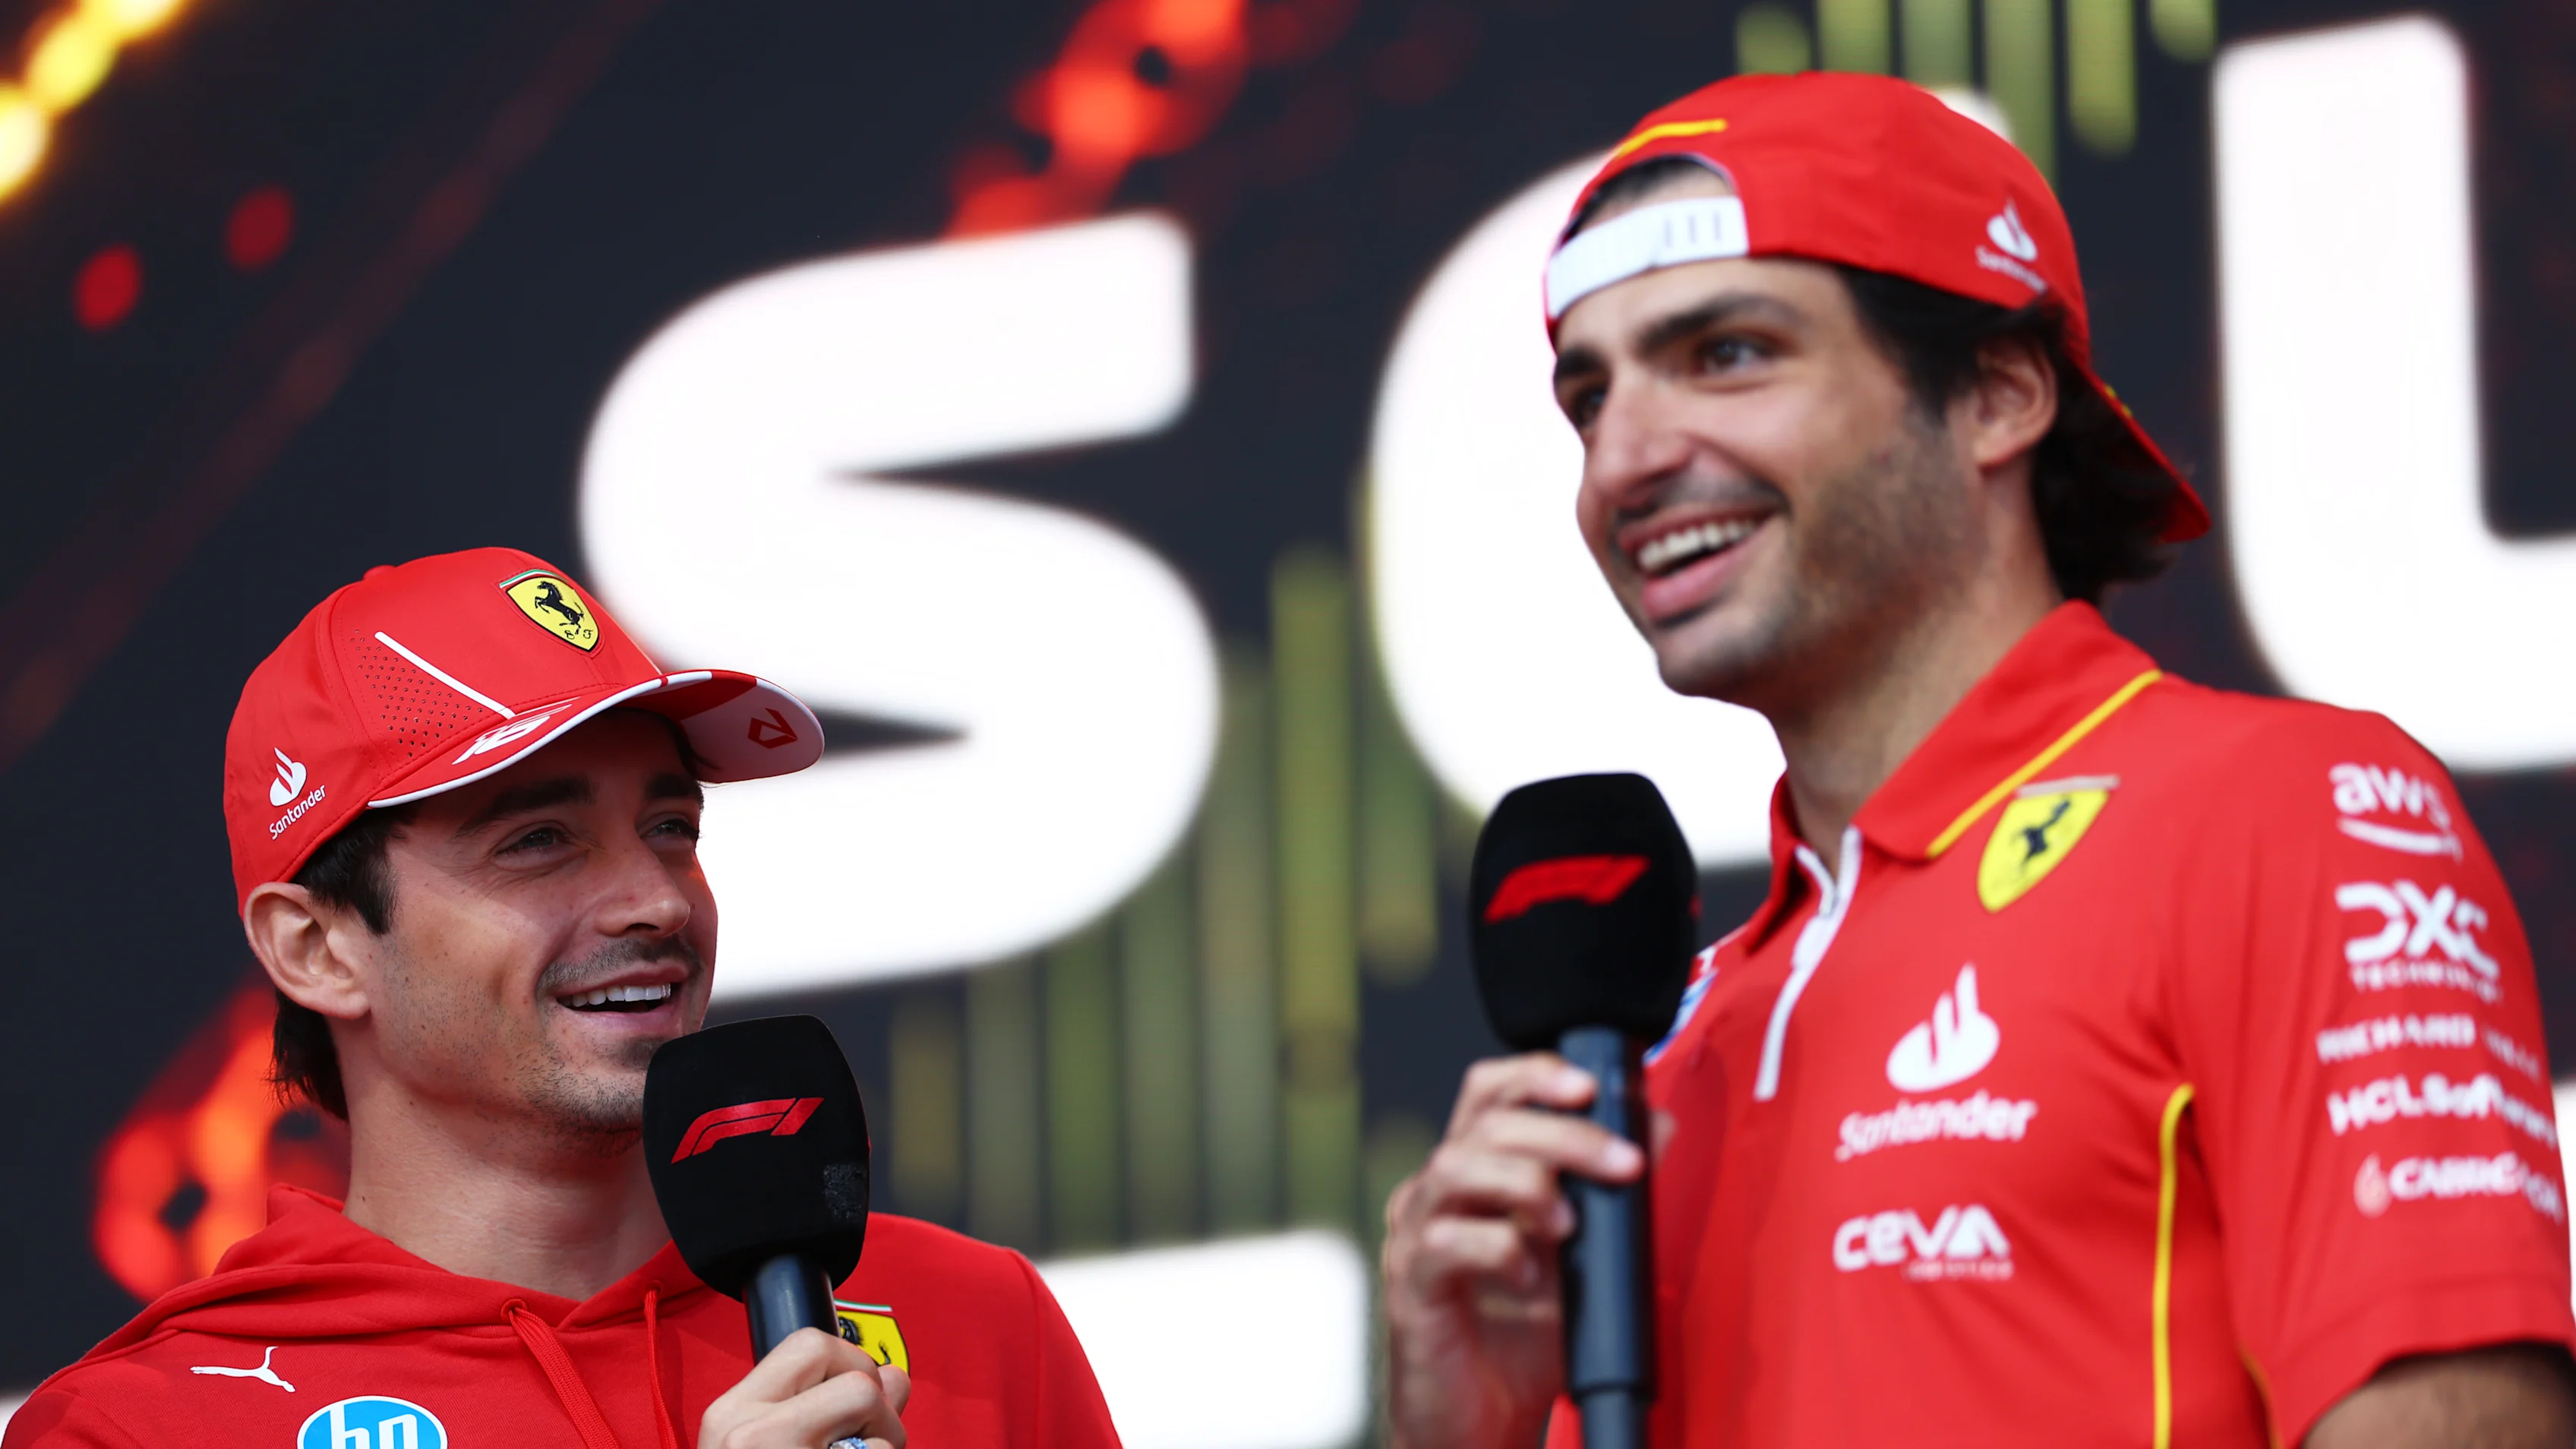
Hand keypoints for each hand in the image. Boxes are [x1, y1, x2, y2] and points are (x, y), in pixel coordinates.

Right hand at [699, 1326, 911, 1448]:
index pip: (808, 1344)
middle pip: (857, 1378)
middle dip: (880, 1406)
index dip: (851, 1362)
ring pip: (879, 1420)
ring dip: (887, 1444)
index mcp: (730, 1413)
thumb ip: (821, 1405)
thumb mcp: (761, 1444)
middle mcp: (750, 1433)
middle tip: (868, 1442)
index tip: (856, 1400)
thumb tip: (894, 1376)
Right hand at [1381, 1053, 1645, 1448]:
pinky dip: (1498, 1250)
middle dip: (1564, 1134)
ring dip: (1527, 1183)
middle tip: (1622, 1164)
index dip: (1535, 1075)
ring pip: (1457, 1166)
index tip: (1591, 1087)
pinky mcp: (1411, 1286)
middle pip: (1486, 1123)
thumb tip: (1660, 1127)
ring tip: (1569, 1225)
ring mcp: (1416, 1236)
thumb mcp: (1584, 1256)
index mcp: (1474, 1174)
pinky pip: (1444, 1242)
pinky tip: (1529, 1277)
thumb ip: (1613, 1193)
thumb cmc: (1526, 1338)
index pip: (1489, 1093)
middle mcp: (1437, 1193)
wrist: (1486, 1421)